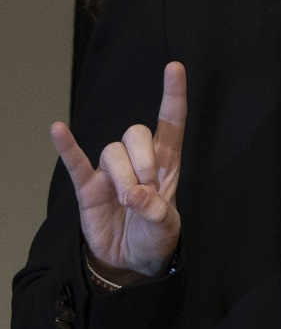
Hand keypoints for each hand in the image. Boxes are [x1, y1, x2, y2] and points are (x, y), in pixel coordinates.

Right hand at [48, 62, 185, 280]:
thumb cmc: (153, 237)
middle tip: (145, 189)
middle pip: (136, 134)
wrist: (129, 261)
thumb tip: (135, 195)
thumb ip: (156, 211)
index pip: (171, 123)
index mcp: (166, 164)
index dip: (173, 96)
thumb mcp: (166, 228)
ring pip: (112, 152)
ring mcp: (111, 173)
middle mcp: (138, 162)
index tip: (174, 67)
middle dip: (142, 159)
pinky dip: (67, 147)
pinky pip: (75, 162)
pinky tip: (58, 130)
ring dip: (122, 175)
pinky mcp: (87, 187)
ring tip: (126, 201)